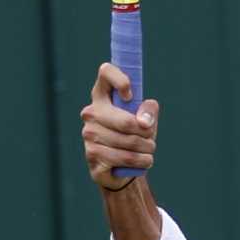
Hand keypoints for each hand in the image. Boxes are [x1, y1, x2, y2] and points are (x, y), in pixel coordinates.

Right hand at [80, 62, 159, 187]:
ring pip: (129, 143)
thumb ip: (148, 112)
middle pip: (126, 121)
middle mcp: (91, 113)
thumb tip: (144, 121)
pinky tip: (143, 161)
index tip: (130, 96)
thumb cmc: (134, 136)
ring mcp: (89, 134)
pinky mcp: (92, 155)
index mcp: (102, 95)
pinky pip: (125, 158)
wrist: (121, 168)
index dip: (120, 80)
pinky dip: (141, 161)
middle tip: (151, 138)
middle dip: (146, 133)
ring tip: (148, 150)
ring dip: (147, 149)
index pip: (106, 72)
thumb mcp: (145, 120)